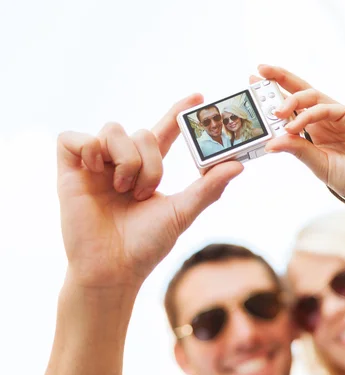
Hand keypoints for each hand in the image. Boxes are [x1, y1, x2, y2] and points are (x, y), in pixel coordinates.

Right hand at [57, 94, 242, 292]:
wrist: (113, 269)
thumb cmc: (146, 245)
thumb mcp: (182, 212)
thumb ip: (208, 188)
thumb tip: (238, 165)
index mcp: (146, 169)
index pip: (163, 132)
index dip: (178, 112)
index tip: (199, 97)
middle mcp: (120, 162)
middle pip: (141, 131)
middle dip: (150, 161)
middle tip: (143, 192)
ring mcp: (95, 165)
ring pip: (113, 129)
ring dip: (126, 159)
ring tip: (123, 189)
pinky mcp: (69, 170)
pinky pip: (75, 137)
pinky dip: (89, 149)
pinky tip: (96, 173)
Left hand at [255, 65, 344, 210]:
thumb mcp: (319, 166)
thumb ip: (298, 151)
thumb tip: (270, 144)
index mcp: (314, 132)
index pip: (291, 108)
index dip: (272, 97)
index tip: (251, 87)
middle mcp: (325, 120)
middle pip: (300, 92)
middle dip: (279, 79)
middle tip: (258, 72)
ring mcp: (340, 116)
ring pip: (312, 96)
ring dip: (291, 101)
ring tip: (275, 113)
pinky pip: (327, 109)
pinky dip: (308, 115)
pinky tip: (294, 125)